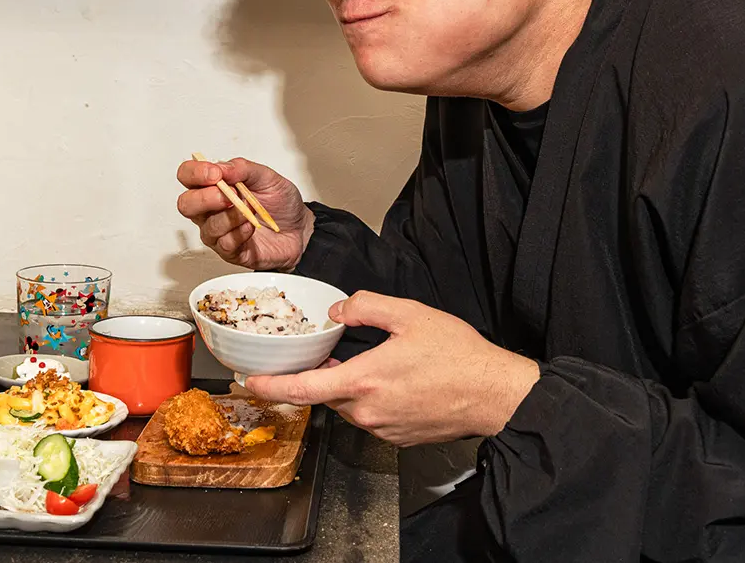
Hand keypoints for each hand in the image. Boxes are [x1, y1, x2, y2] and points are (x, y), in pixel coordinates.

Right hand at [176, 156, 312, 271]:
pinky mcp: (229, 251)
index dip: (195, 173)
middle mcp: (210, 209)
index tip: (215, 174)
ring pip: (208, 226)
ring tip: (250, 212)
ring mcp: (218, 231)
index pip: (188, 176)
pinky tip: (251, 228)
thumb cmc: (280, 203)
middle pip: (186, 204)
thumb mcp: (267, 177)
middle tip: (228, 196)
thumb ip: (243, 169)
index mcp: (214, 186)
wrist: (299, 230)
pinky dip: (240, 233)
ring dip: (231, 217)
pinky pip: (225, 244)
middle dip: (205, 199)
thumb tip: (222, 168)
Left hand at [241, 292, 539, 447]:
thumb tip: (341, 309)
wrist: (494, 395)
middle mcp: (366, 412)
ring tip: (377, 361)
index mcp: (362, 381)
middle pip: (327, 393)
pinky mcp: (398, 438)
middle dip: (324, 373)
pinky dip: (374, 398)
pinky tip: (399, 380)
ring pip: (350, 405)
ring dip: (352, 385)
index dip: (271, 385)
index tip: (250, 381)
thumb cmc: (458, 356)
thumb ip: (368, 306)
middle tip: (333, 350)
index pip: (302, 388)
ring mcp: (382, 429)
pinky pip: (372, 416)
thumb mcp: (411, 315)